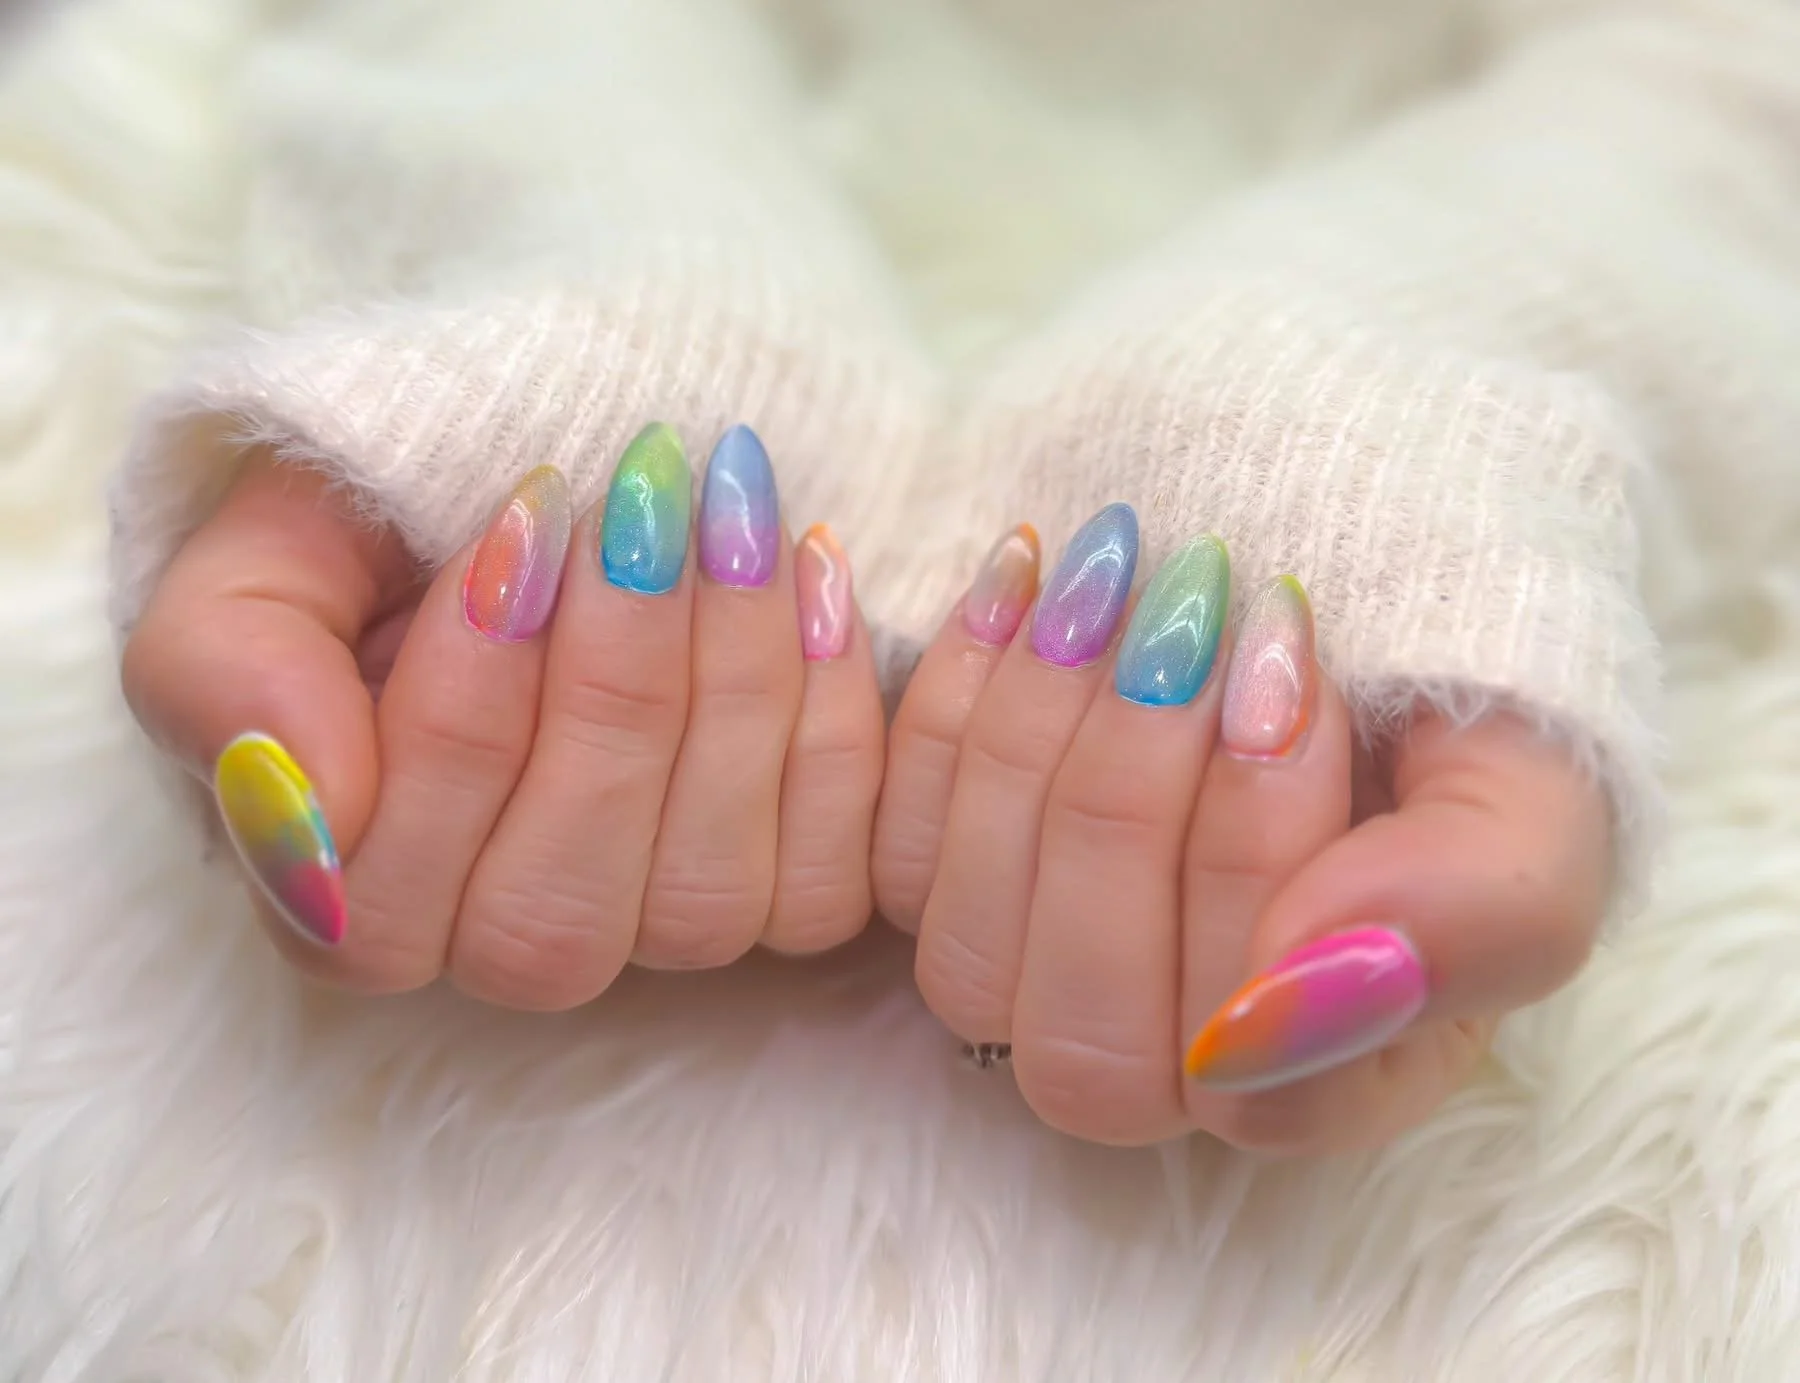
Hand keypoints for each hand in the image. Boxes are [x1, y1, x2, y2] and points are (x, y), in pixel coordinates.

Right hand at [122, 424, 884, 1004]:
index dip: (459, 720)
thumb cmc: (381, 535)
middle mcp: (508, 944)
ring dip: (730, 685)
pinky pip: (832, 870)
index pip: (386, 906)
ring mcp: (655, 935)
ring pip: (704, 897)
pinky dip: (833, 712)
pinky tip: (815, 568)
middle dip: (610, 692)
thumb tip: (310, 805)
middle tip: (638, 501)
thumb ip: (229, 676)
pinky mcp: (789, 895)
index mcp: (353, 902)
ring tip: (729, 512)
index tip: (516, 522)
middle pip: (555, 915)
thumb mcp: (257, 563)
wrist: (548, 485)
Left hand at [873, 503, 1611, 1151]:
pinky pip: (885, 854)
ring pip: (968, 962)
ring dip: (1036, 743)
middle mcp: (1172, 1068)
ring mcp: (1044, 990)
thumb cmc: (1452, 709)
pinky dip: (948, 701)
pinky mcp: (942, 891)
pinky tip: (1022, 572)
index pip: (1248, 1073)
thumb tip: (1293, 996)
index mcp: (1329, 1085)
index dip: (1254, 864)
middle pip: (1089, 1041)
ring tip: (1115, 574)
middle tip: (1197, 615)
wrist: (1339, 589)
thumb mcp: (1533, 792)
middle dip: (1131, 803)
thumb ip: (1484, 914)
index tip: (1295, 667)